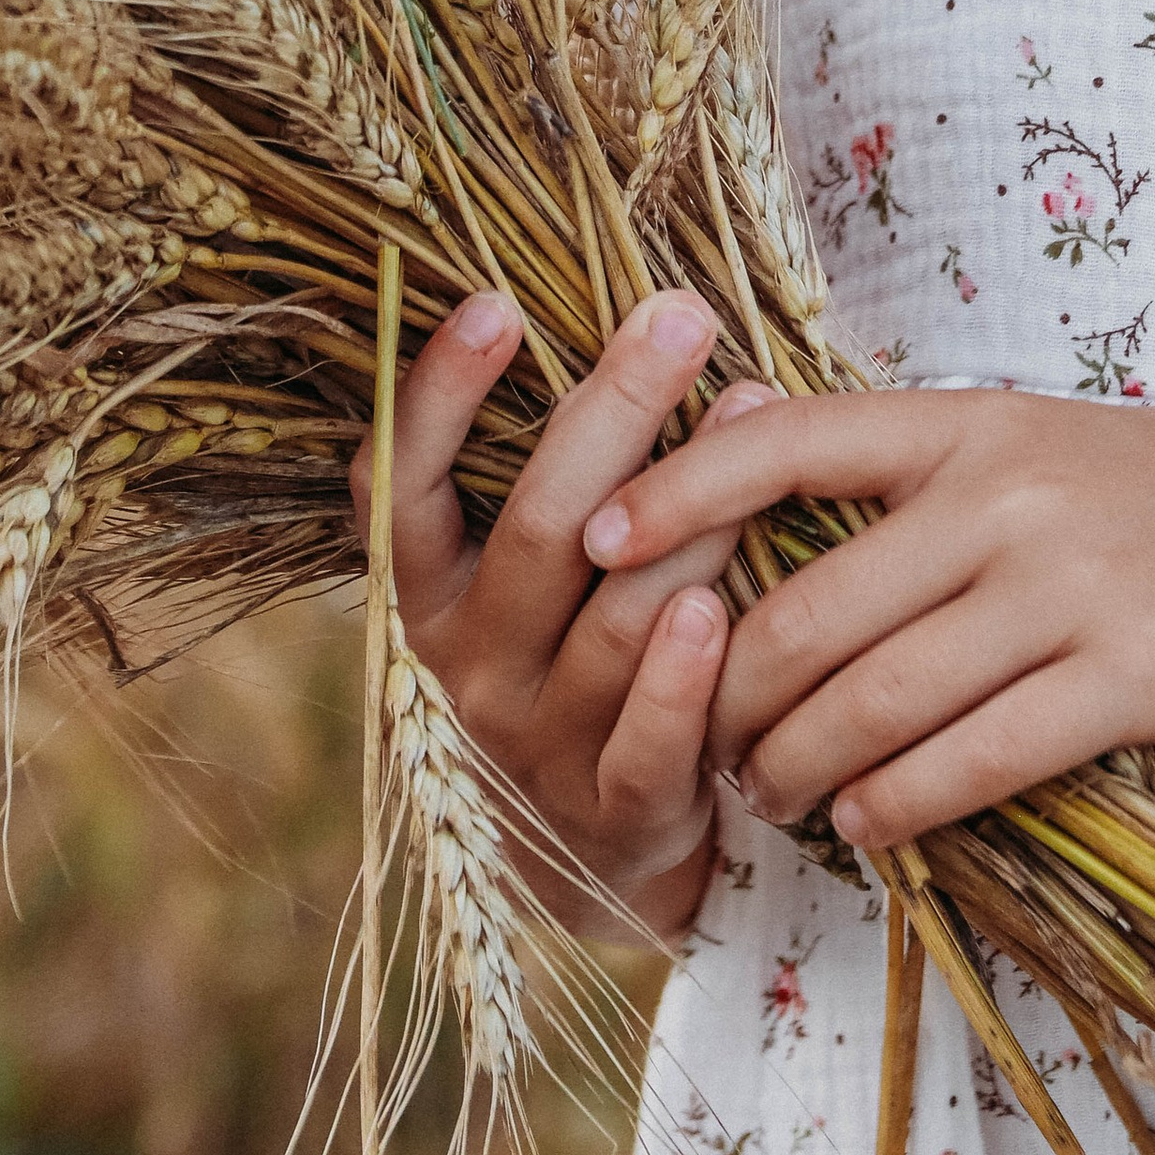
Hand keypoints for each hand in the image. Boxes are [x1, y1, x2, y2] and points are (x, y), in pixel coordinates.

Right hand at [351, 286, 771, 941]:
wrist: (589, 851)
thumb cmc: (571, 657)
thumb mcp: (527, 579)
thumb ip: (551, 478)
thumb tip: (625, 322)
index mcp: (430, 595)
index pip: (405, 487)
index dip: (439, 398)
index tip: (491, 303)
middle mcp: (468, 665)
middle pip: (540, 529)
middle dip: (612, 411)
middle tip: (678, 316)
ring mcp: (539, 743)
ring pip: (613, 620)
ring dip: (688, 516)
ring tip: (749, 415)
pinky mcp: (616, 811)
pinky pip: (647, 740)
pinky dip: (681, 676)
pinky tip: (717, 605)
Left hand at [582, 387, 1154, 857]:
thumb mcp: (1029, 434)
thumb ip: (896, 454)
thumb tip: (727, 445)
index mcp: (970, 420)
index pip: (785, 441)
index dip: (677, 492)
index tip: (595, 542)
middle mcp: (1006, 492)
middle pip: (809, 607)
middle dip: (727, 691)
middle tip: (689, 743)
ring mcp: (1069, 585)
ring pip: (876, 697)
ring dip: (796, 765)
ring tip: (763, 797)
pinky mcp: (1131, 676)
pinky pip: (977, 757)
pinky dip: (900, 802)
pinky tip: (864, 823)